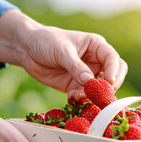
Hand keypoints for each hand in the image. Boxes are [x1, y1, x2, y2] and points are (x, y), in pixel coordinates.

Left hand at [0, 9, 127, 100]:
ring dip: (92, 96)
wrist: (27, 49)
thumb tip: (89, 82)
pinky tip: (70, 98)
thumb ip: (76, 67)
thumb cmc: (46, 41)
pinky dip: (80, 100)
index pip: (113, 60)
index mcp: (96, 46)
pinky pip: (84, 96)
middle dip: (109, 87)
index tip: (108, 82)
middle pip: (113, 77)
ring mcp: (86, 75)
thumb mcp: (61, 51)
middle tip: (100, 95)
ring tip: (78, 96)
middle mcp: (95, 62)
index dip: (114, 72)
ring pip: (99, 90)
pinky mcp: (75, 86)